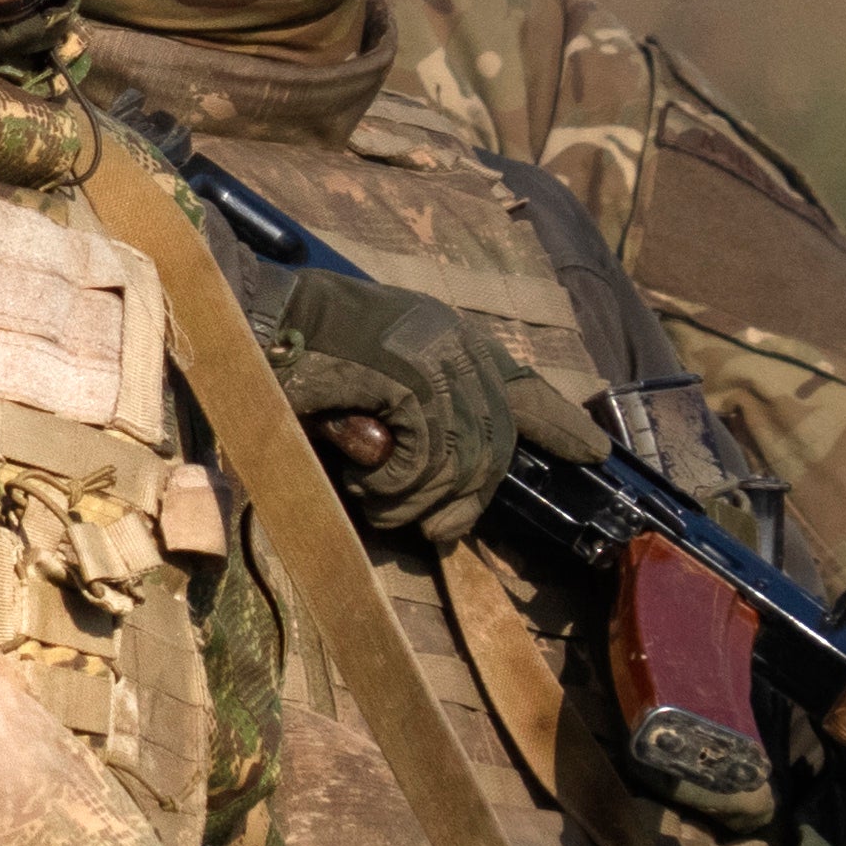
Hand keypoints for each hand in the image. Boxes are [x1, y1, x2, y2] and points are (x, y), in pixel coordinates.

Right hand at [264, 271, 579, 546]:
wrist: (253, 314)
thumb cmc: (299, 350)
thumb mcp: (371, 378)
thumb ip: (414, 416)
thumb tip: (443, 489)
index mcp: (452, 340)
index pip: (522, 386)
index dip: (559, 423)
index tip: (592, 452)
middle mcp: (455, 346)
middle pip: (495, 442)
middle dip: (467, 499)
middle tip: (436, 531)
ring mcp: (436, 361)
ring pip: (461, 460)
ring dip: (417, 500)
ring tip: (379, 507)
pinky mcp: (409, 381)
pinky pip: (425, 460)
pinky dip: (395, 488)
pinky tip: (363, 484)